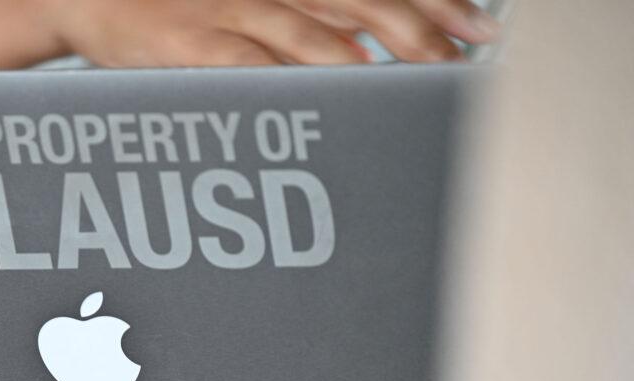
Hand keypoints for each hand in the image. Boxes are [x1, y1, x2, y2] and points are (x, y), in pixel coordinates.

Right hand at [37, 0, 499, 66]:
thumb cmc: (172, 8)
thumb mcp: (244, 3)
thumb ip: (303, 22)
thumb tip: (364, 52)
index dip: (436, 3)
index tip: (481, 28)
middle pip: (363, 6)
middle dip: (419, 35)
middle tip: (462, 66)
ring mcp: (232, 12)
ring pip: (314, 35)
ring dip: (368, 63)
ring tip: (410, 85)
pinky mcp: (192, 42)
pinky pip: (247, 62)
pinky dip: (285, 79)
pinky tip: (319, 97)